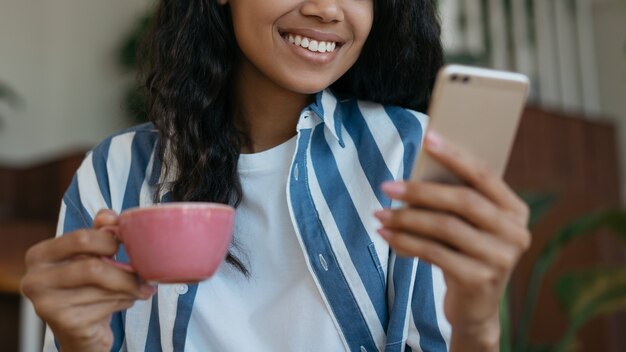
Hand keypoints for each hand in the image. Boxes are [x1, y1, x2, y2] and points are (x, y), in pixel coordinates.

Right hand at [20, 209, 155, 351]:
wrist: (80, 329)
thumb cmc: (86, 285)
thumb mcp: (89, 254)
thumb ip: (99, 231)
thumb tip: (109, 216)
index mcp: (39, 255)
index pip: (81, 238)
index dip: (111, 240)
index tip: (126, 245)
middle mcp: (36, 280)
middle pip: (94, 268)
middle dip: (126, 271)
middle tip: (144, 273)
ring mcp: (47, 305)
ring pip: (105, 289)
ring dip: (130, 288)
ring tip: (137, 288)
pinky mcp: (66, 324)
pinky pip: (108, 307)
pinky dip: (125, 302)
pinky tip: (125, 301)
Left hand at [374, 132, 530, 350]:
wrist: (474, 310)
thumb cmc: (464, 256)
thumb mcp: (466, 228)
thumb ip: (452, 204)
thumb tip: (412, 176)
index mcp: (515, 211)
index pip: (484, 175)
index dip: (455, 155)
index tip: (427, 138)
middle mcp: (515, 233)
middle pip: (462, 200)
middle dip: (420, 191)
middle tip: (387, 186)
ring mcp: (501, 258)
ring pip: (445, 227)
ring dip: (406, 218)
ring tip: (380, 213)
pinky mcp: (480, 280)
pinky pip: (434, 253)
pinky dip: (405, 242)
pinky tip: (387, 236)